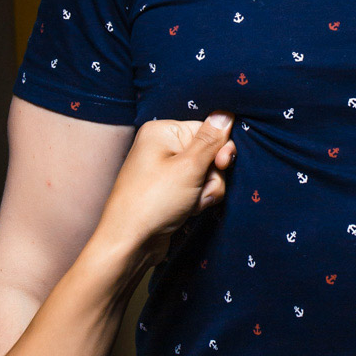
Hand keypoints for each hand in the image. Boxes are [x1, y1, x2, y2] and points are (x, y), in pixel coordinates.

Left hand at [95, 111, 236, 263]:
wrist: (130, 243)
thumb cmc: (154, 201)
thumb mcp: (189, 168)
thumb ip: (211, 140)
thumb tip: (226, 112)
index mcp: (162, 131)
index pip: (207, 130)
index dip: (220, 148)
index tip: (222, 165)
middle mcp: (163, 146)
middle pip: (209, 153)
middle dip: (212, 175)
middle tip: (201, 190)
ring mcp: (166, 170)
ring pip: (207, 174)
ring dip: (207, 191)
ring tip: (191, 204)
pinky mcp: (170, 190)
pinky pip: (197, 188)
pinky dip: (198, 200)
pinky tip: (188, 211)